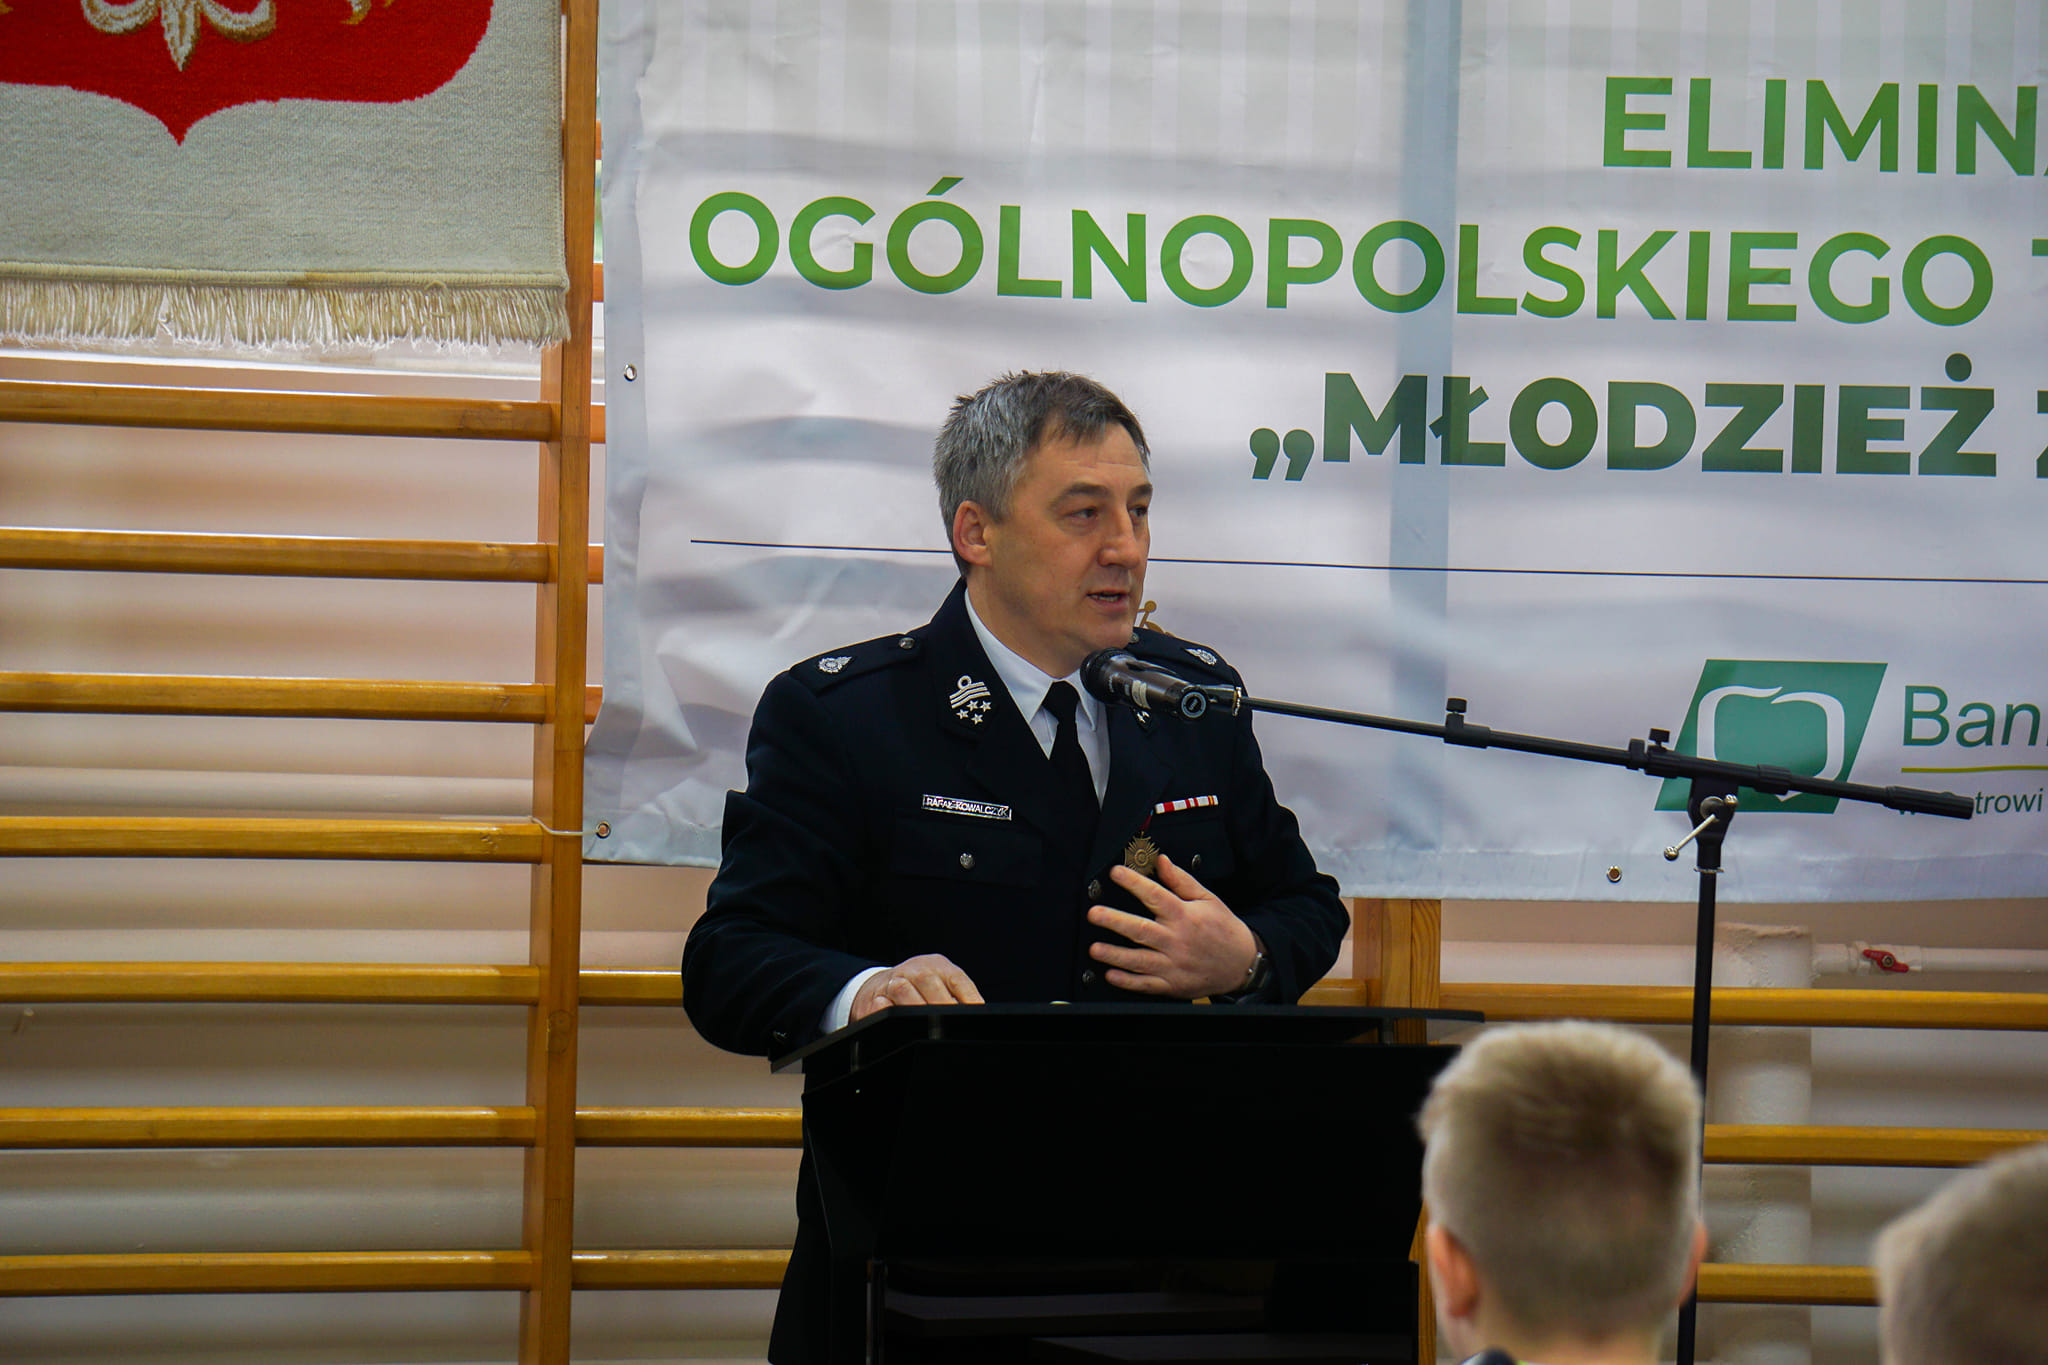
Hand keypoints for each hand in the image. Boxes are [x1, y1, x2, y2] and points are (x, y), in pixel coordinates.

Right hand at [849, 953, 984, 1021]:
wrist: (879, 985)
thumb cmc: (919, 989)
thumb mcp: (940, 984)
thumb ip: (958, 998)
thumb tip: (978, 1016)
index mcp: (936, 966)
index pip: (956, 978)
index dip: (968, 996)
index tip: (976, 1012)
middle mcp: (914, 970)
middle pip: (929, 981)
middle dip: (942, 1004)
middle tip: (953, 1024)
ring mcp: (892, 982)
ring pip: (903, 990)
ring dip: (916, 1008)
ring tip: (930, 1027)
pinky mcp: (873, 999)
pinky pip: (879, 1005)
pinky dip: (888, 1013)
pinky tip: (898, 1025)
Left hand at [1086, 853, 1258, 997]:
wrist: (1242, 963)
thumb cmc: (1223, 929)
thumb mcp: (1208, 899)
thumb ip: (1181, 881)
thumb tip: (1162, 861)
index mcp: (1185, 916)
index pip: (1155, 896)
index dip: (1134, 883)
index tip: (1115, 873)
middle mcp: (1177, 941)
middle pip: (1142, 930)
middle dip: (1116, 921)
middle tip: (1095, 914)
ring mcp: (1174, 965)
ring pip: (1140, 960)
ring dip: (1116, 955)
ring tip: (1095, 948)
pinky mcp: (1173, 984)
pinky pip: (1147, 985)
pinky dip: (1129, 981)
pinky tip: (1111, 975)